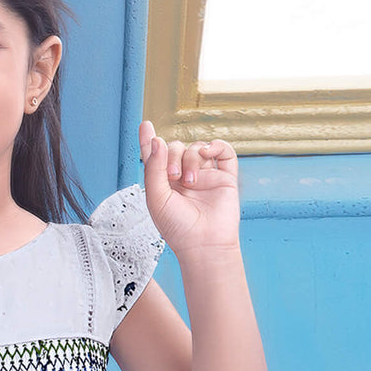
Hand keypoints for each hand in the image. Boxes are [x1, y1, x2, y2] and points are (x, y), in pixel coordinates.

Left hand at [139, 120, 239, 255]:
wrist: (203, 244)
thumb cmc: (177, 227)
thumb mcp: (156, 198)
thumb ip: (154, 168)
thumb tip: (157, 140)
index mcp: (164, 184)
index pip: (155, 157)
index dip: (149, 141)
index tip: (145, 126)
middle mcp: (183, 177)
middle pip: (176, 148)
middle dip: (173, 155)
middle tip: (174, 177)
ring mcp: (205, 176)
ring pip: (196, 148)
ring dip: (191, 158)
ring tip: (189, 181)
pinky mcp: (224, 177)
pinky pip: (223, 151)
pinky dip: (215, 145)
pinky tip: (207, 151)